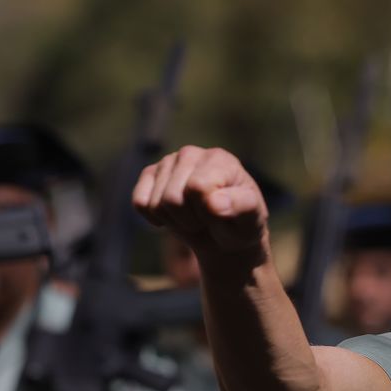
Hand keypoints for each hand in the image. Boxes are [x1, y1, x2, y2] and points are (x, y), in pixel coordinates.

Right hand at [132, 146, 267, 255]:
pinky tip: (172, 217)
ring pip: (155, 204)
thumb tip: (214, 201)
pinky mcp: (151, 175)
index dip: (206, 212)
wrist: (224, 236)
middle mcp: (191, 154)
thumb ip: (241, 207)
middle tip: (205, 220)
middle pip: (172, 198)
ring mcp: (168, 162)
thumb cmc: (240, 224)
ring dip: (174, 221)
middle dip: (189, 220)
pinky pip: (139, 203)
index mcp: (219, 159)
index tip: (221, 215)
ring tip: (193, 218)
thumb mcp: (251, 219)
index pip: (197, 187)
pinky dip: (154, 218)